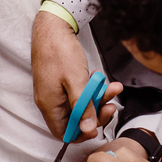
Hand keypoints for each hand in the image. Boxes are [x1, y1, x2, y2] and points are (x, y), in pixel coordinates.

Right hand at [31, 10, 120, 141]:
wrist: (52, 27)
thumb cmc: (60, 51)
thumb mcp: (76, 81)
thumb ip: (83, 108)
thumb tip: (88, 130)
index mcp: (49, 105)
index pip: (64, 133)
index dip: (82, 133)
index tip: (99, 124)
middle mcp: (50, 101)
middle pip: (75, 119)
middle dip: (96, 112)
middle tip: (111, 103)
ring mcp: (55, 91)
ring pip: (79, 104)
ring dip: (97, 97)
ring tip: (111, 86)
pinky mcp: (60, 82)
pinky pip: (78, 92)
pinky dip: (91, 88)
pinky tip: (99, 79)